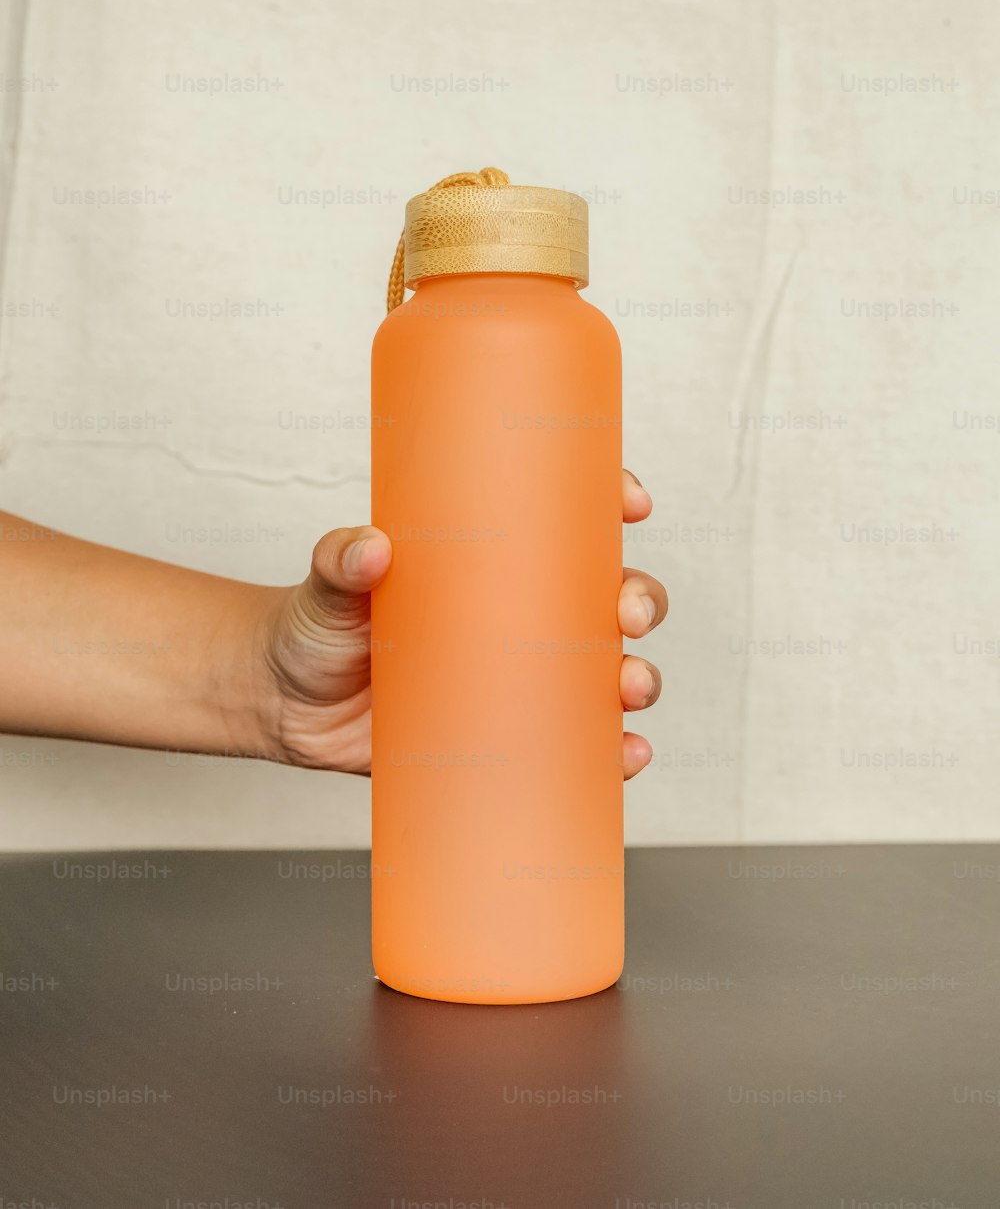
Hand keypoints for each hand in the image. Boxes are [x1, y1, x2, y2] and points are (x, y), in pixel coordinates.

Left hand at [254, 468, 666, 777]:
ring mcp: (519, 677)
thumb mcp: (326, 583)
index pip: (566, 521)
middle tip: (627, 614)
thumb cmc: (314, 626)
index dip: (611, 504)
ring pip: (606, 671)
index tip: (631, 504)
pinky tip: (626, 755)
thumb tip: (370, 548)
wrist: (286, 708)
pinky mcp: (506, 735)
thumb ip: (340, 561)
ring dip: (637, 677)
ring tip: (630, 689)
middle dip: (639, 599)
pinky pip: (576, 743)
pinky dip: (612, 751)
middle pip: (608, 597)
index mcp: (490, 561)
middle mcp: (520, 614)